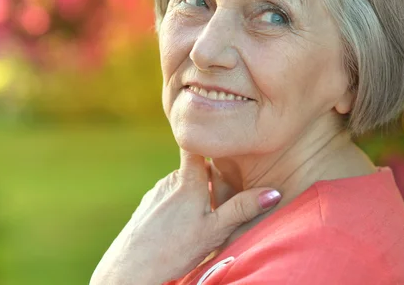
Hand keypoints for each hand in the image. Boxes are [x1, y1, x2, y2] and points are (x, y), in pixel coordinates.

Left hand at [89, 150, 281, 284]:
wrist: (129, 269)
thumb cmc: (174, 249)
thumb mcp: (215, 230)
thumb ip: (243, 209)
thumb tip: (274, 193)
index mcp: (188, 180)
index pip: (196, 143)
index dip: (208, 136)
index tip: (221, 133)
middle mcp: (170, 181)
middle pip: (195, 169)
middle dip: (210, 179)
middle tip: (223, 200)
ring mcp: (156, 193)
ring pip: (182, 184)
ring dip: (195, 194)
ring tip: (203, 219)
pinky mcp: (146, 207)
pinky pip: (169, 198)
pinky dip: (178, 206)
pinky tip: (181, 228)